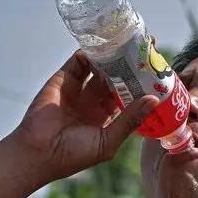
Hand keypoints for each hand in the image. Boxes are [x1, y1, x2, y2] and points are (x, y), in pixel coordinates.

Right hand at [10, 51, 158, 183]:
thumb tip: (154, 100)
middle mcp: (95, 100)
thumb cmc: (74, 154)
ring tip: (131, 42)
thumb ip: (130, 120)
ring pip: (101, 66)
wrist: (38, 152)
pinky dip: (91, 52)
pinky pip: (79, 61)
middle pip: (118, 77)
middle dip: (132, 64)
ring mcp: (80, 88)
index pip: (130, 95)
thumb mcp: (108, 140)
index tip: (158, 70)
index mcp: (108, 116)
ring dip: (115, 55)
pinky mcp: (64, 79)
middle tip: (149, 47)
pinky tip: (105, 44)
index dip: (143, 83)